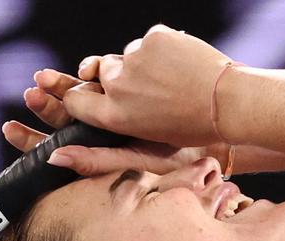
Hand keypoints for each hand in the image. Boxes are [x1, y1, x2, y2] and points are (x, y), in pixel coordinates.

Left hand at [4, 68, 229, 176]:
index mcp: (97, 158)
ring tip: (42, 78)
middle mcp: (102, 138)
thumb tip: (51, 159)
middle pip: (63, 120)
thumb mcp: (134, 164)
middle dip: (44, 105)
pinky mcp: (131, 97)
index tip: (10, 126)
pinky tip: (85, 70)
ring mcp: (116, 116)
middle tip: (30, 92)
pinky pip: (104, 84)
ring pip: (80, 99)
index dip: (30, 140)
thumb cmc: (178, 162)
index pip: (53, 150)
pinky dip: (92, 76)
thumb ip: (93, 162)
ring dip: (62, 87)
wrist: (218, 137)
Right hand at [63, 24, 230, 146]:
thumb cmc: (187, 133)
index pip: (75, 100)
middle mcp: (118, 85)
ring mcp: (136, 58)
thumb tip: (54, 158)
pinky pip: (148, 43)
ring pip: (127, 57)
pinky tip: (179, 69)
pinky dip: (160, 52)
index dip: (75, 97)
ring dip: (139, 66)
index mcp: (114, 116)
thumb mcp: (140, 150)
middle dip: (113, 78)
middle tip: (141, 90)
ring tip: (170, 84)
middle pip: (100, 73)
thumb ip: (96, 154)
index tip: (71, 93)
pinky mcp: (155, 37)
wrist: (230, 104)